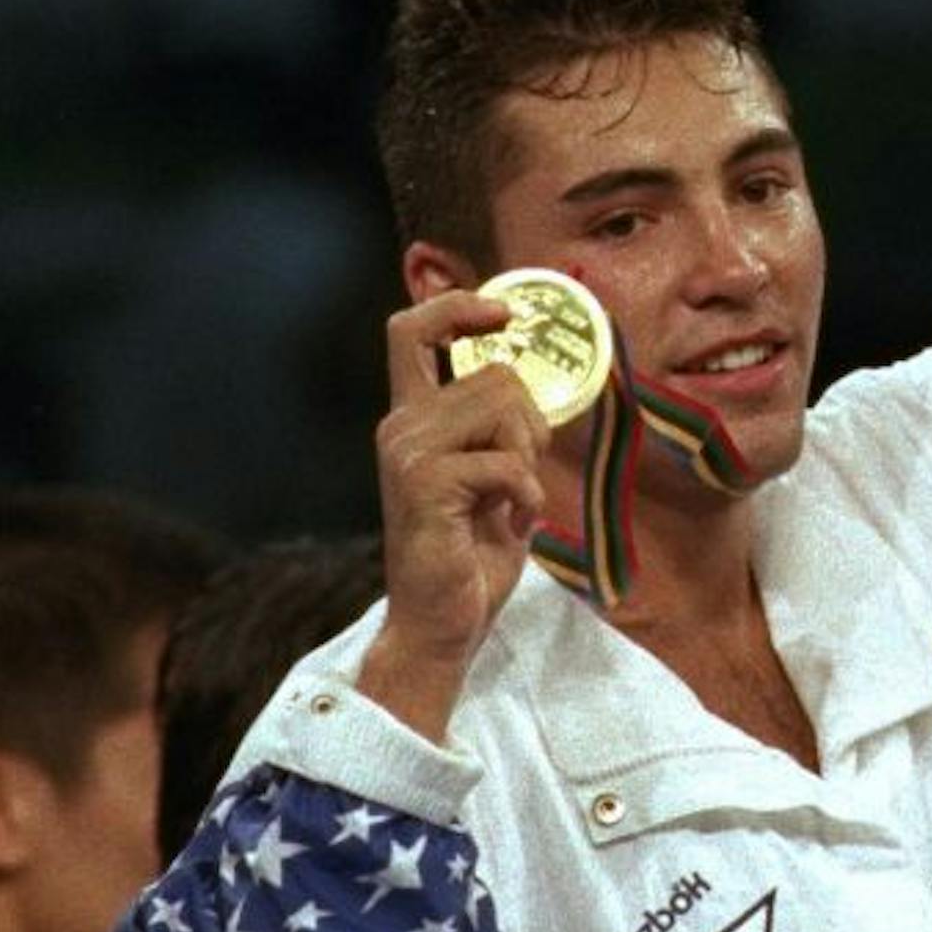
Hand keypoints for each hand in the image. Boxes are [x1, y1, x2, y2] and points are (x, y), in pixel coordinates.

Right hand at [361, 288, 552, 738]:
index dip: (457, 305)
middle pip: (494, 373)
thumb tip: (530, 375)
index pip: (411, 331)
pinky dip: (527, 496)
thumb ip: (498, 426)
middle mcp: (400, 427)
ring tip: (510, 501)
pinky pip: (507, 464)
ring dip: (528, 459)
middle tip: (521, 474)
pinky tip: (511, 524)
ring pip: (504, 409)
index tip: (503, 313)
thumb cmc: (470, 553)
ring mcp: (408, 454)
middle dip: (531, 421)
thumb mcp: (490, 475)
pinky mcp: (426, 485)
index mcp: (412, 418)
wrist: (442, 625)